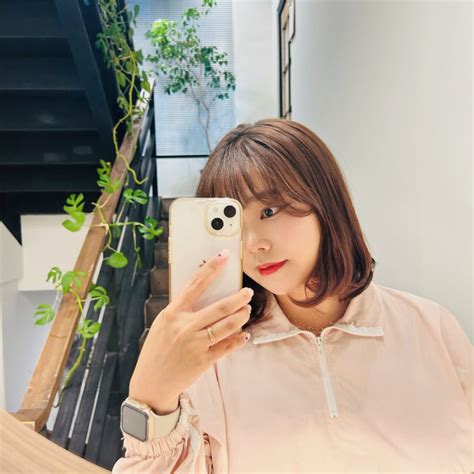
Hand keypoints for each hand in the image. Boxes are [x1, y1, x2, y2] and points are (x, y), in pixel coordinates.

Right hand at [129, 249, 252, 414]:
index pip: (195, 284)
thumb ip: (182, 311)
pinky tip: (244, 334)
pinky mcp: (203, 361)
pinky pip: (227, 347)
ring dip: (241, 316)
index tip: (224, 255)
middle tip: (248, 292)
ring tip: (247, 310)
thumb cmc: (156, 350)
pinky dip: (238, 339)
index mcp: (172, 313)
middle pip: (220, 307)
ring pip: (227, 326)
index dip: (211, 268)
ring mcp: (195, 344)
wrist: (151, 384)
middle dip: (239, 298)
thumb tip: (205, 296)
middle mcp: (185, 327)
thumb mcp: (163, 324)